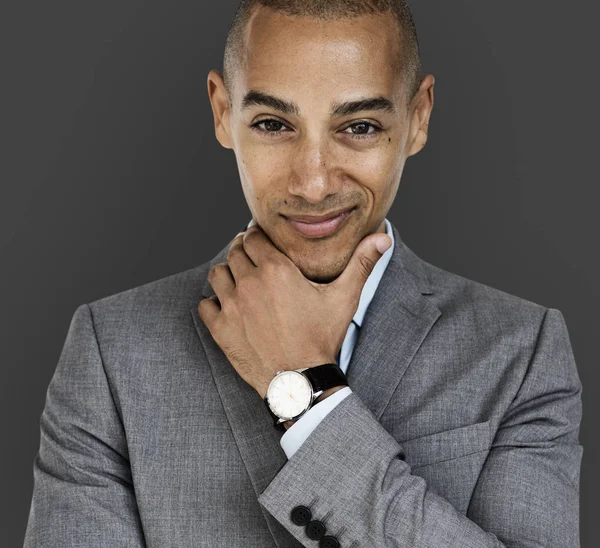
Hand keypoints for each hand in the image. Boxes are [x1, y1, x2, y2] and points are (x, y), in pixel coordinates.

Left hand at [198, 224, 391, 398]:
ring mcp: (231, 306)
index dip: (256, 237)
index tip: (262, 244)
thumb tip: (382, 236)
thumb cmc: (321, 338)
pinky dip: (213, 303)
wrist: (300, 381)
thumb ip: (362, 264)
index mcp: (275, 269)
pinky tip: (228, 308)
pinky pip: (205, 304)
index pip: (252, 237)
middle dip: (242, 252)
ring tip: (240, 282)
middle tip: (253, 262)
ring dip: (227, 274)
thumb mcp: (344, 298)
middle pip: (234, 252)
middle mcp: (249, 283)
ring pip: (217, 274)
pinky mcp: (220, 328)